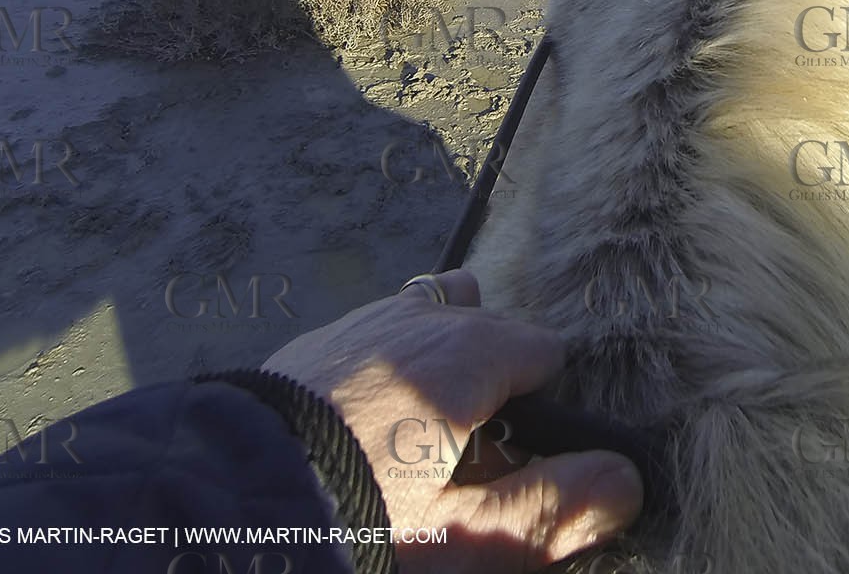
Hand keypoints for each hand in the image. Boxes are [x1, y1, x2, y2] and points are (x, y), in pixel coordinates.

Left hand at [264, 269, 642, 572]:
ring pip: (434, 311)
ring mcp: (363, 321)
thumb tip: (626, 482)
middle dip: (498, 378)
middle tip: (474, 458)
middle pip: (492, 323)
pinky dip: (396, 358)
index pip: (546, 350)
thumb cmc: (356, 523)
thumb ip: (549, 507)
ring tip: (428, 429)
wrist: (223, 512)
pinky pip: (382, 327)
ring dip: (446, 354)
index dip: (549, 409)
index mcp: (465, 355)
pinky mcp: (316, 339)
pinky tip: (372, 421)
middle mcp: (418, 320)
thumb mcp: (461, 537)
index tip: (525, 462)